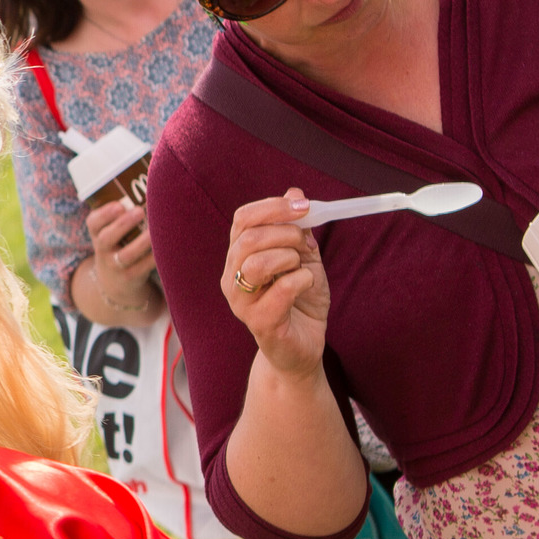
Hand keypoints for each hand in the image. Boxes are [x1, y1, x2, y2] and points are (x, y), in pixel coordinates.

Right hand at [72, 199, 159, 324]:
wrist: (115, 283)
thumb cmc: (120, 244)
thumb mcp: (111, 230)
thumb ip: (124, 210)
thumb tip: (152, 176)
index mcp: (97, 233)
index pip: (93, 223)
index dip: (104, 214)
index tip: (119, 205)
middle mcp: (103, 250)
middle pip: (106, 238)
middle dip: (122, 224)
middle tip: (139, 211)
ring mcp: (116, 266)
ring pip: (125, 256)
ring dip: (141, 242)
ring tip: (154, 231)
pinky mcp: (131, 278)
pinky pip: (143, 268)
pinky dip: (155, 258)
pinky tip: (167, 247)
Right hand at [223, 193, 329, 380]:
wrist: (304, 346)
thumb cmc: (300, 301)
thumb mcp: (303, 258)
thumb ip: (298, 228)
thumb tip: (294, 192)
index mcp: (238, 257)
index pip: (242, 219)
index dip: (273, 207)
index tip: (304, 206)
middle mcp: (231, 277)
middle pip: (248, 238)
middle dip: (287, 233)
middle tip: (306, 244)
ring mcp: (241, 303)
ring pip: (257, 263)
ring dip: (290, 258)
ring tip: (302, 268)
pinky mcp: (259, 324)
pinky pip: (281, 290)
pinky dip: (303, 280)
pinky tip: (307, 286)